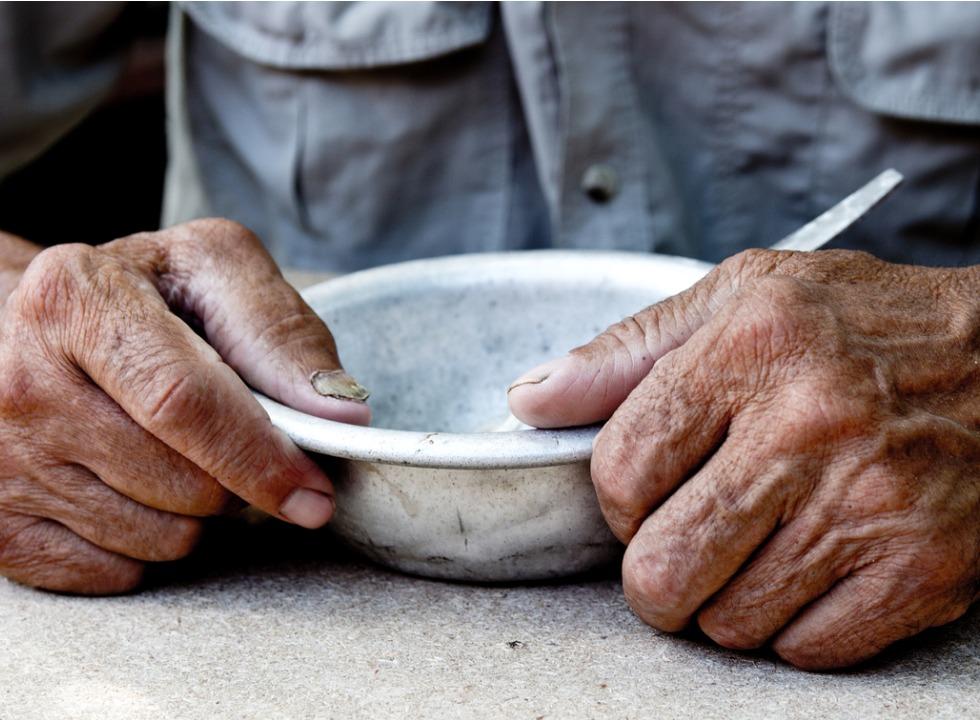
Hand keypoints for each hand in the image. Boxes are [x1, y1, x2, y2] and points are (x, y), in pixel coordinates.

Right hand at [0, 220, 368, 593]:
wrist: (31, 326)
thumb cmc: (137, 297)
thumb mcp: (212, 273)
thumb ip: (280, 333)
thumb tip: (340, 415)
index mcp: (76, 299)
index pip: (184, 403)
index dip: (261, 456)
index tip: (313, 493)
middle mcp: (19, 379)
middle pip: (179, 482)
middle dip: (237, 482)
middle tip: (232, 443)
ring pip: (154, 537)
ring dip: (197, 513)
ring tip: (175, 454)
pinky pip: (114, 572)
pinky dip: (149, 544)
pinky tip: (135, 488)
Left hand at [509, 249, 979, 669]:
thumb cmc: (865, 323)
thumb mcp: (741, 295)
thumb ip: (626, 350)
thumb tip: (532, 400)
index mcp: (750, 348)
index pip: (620, 468)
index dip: (615, 497)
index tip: (642, 491)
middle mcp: (809, 428)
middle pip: (662, 566)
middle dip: (651, 572)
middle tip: (680, 542)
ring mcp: (869, 507)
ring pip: (728, 621)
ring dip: (726, 597)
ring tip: (760, 542)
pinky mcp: (922, 570)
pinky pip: (806, 650)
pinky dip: (793, 625)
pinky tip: (812, 567)